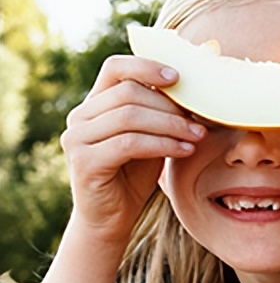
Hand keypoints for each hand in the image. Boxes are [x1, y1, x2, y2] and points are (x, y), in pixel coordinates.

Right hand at [60, 55, 206, 240]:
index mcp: (94, 103)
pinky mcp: (84, 161)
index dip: (147, 66)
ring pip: (130, 116)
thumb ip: (161, 111)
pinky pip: (129, 143)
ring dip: (171, 125)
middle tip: (200, 122)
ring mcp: (77, 138)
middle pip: (129, 92)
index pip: (115, 67)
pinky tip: (185, 151)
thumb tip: (199, 85)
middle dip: (170, 106)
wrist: (112, 216)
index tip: (179, 77)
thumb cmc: (135, 172)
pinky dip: (163, 144)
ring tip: (198, 136)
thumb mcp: (152, 134)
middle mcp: (79, 116)